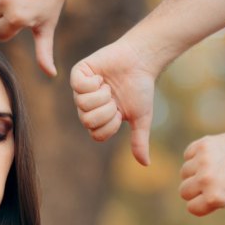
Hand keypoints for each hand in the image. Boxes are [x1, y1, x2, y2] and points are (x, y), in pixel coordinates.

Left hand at [71, 38, 156, 165]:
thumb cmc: (141, 88)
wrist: (141, 60)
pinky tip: (101, 77)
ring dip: (102, 95)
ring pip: (82, 104)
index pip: (96, 134)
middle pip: (87, 121)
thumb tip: (145, 164)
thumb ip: (139, 140)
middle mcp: (86, 106)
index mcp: (98, 118)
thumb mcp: (141, 118)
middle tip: (114, 98)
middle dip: (106, 110)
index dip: (111, 124)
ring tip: (108, 86)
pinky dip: (94, 82)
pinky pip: (78, 86)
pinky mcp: (79, 73)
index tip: (120, 112)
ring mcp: (80, 90)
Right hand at [179, 130, 224, 224]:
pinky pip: (187, 155)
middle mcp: (207, 179)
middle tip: (218, 183)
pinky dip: (196, 156)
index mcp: (215, 198)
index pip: (192, 208)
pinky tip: (215, 157)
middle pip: (184, 192)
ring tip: (217, 169)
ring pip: (184, 173)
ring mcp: (204, 161)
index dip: (204, 205)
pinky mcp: (202, 144)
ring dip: (195, 172)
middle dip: (197, 190)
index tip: (220, 197)